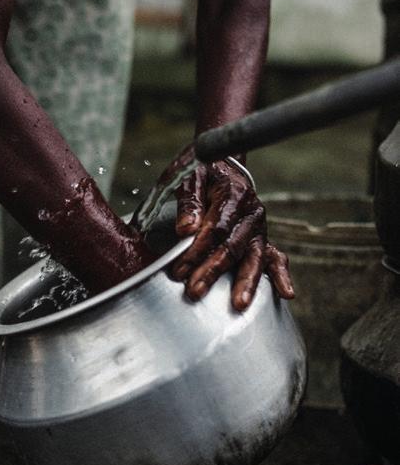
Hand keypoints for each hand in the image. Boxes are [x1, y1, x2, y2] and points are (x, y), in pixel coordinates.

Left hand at [170, 151, 293, 308]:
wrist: (222, 160)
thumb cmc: (201, 170)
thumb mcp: (188, 176)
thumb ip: (189, 202)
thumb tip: (186, 230)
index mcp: (234, 193)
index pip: (216, 228)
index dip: (197, 251)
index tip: (179, 270)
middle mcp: (252, 212)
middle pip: (233, 247)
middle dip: (213, 271)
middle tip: (195, 291)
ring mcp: (259, 227)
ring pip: (255, 257)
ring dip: (246, 282)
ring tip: (239, 304)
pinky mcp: (261, 238)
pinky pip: (275, 257)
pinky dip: (281, 275)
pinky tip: (286, 293)